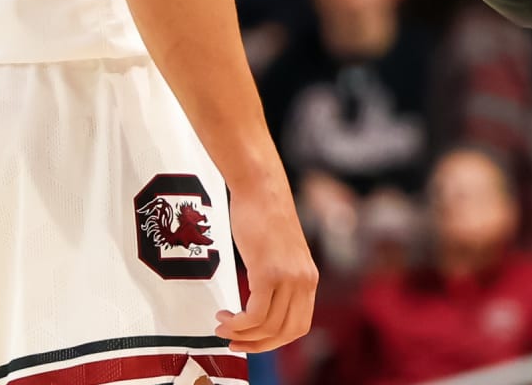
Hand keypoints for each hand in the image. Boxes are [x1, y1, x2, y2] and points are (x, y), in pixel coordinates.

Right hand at [216, 176, 317, 352]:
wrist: (260, 185)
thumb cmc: (263, 211)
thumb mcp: (279, 250)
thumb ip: (278, 275)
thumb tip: (262, 298)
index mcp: (308, 277)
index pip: (299, 325)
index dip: (275, 340)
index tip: (252, 340)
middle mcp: (304, 280)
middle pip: (286, 333)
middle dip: (258, 345)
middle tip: (234, 343)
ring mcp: (288, 277)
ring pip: (268, 327)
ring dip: (242, 335)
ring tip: (223, 327)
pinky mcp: (268, 272)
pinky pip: (255, 315)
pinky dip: (238, 324)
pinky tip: (225, 316)